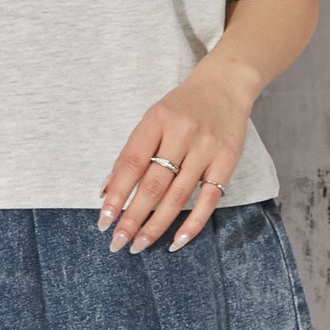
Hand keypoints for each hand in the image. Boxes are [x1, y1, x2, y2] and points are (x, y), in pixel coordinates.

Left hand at [96, 58, 257, 254]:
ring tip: (139, 245)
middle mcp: (180, 133)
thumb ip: (132, 152)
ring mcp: (205, 148)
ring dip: (156, 225)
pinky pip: (209, 199)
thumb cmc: (181, 107)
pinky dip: (193, 223)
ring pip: (178, 195)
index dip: (116, 194)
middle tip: (118, 242)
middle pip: (153, 184)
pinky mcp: (227, 161)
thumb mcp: (152, 120)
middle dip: (132, 217)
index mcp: (156, 120)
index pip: (131, 163)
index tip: (103, 221)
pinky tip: (176, 241)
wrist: (224, 85)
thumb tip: (108, 191)